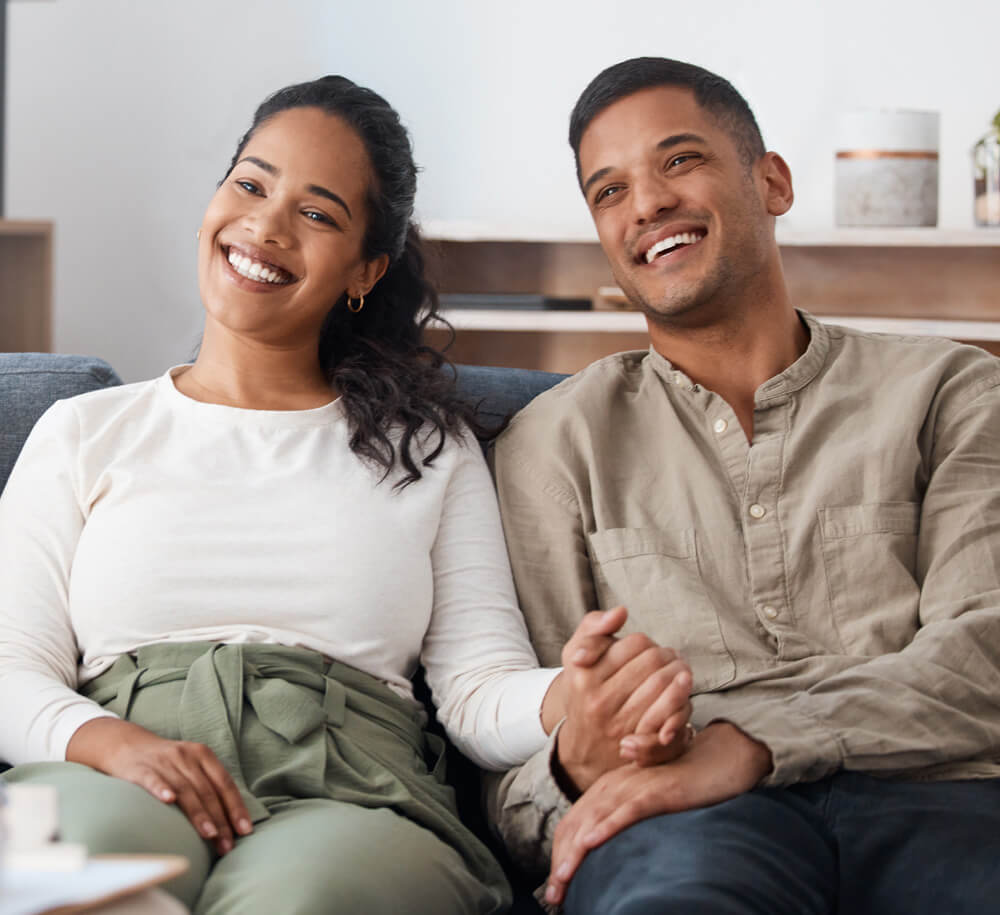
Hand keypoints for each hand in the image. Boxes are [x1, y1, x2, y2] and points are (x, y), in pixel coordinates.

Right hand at [66, 718, 252, 854]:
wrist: (126, 745)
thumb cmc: (166, 764)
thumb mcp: (190, 767)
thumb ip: (208, 787)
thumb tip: (230, 822)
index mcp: (203, 755)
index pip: (225, 783)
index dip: (236, 807)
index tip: (245, 831)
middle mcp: (186, 756)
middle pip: (208, 791)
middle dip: (221, 820)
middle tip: (228, 846)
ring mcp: (164, 762)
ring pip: (186, 789)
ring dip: (200, 814)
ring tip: (211, 835)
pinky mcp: (140, 769)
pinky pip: (153, 779)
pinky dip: (162, 789)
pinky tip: (169, 800)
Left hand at [544, 721, 772, 906]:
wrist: (717, 762)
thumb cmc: (682, 789)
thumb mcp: (644, 806)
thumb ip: (623, 822)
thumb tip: (605, 855)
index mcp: (608, 788)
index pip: (572, 824)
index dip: (559, 855)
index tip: (554, 887)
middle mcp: (614, 785)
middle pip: (576, 824)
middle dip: (561, 861)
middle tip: (554, 894)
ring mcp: (634, 786)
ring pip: (595, 818)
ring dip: (576, 851)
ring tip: (563, 879)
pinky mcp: (658, 791)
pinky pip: (628, 809)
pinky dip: (608, 825)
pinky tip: (593, 842)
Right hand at [555, 607, 692, 792]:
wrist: (582, 742)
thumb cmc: (582, 688)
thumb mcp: (575, 653)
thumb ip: (594, 626)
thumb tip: (621, 611)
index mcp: (583, 675)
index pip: (635, 643)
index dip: (646, 641)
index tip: (644, 648)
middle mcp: (599, 700)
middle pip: (653, 661)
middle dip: (665, 654)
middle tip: (666, 657)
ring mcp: (620, 723)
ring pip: (664, 684)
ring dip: (678, 672)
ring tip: (676, 669)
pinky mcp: (639, 740)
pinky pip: (671, 712)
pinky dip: (681, 697)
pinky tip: (680, 690)